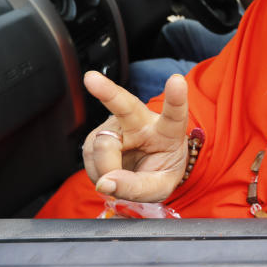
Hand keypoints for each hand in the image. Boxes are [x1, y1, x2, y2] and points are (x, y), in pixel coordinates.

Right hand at [82, 71, 189, 202]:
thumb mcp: (159, 187)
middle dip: (107, 91)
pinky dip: (97, 171)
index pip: (174, 113)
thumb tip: (105, 183)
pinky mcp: (97, 134)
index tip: (177, 80)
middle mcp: (142, 121)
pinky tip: (109, 170)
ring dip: (105, 168)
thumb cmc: (159, 171)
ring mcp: (117, 125)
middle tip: (91, 79)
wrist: (147, 170)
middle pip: (126, 105)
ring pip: (102, 146)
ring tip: (119, 176)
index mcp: (168, 130)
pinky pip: (90, 155)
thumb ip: (136, 187)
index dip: (176, 97)